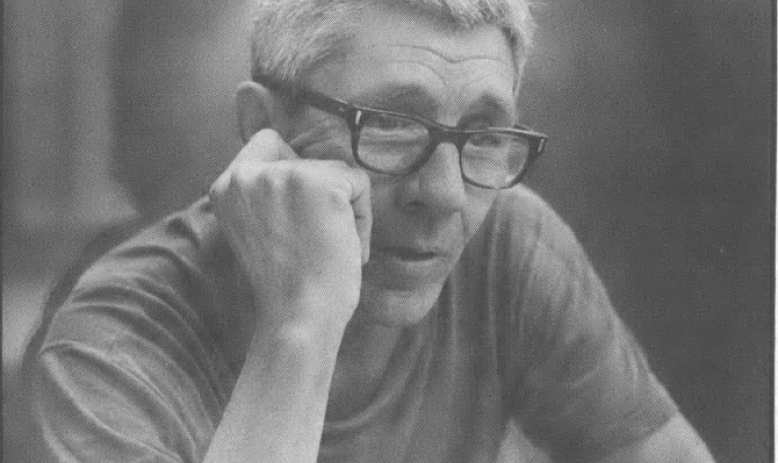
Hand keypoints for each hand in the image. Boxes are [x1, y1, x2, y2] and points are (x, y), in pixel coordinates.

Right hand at [209, 129, 371, 330]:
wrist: (297, 318)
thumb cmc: (285, 284)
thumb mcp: (258, 228)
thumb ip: (267, 194)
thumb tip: (304, 168)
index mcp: (225, 185)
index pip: (268, 141)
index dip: (294, 171)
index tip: (299, 214)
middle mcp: (247, 174)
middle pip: (308, 159)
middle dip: (322, 197)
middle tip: (314, 241)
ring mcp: (283, 175)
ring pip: (336, 171)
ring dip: (343, 209)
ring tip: (328, 247)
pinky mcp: (321, 182)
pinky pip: (359, 183)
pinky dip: (363, 217)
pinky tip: (346, 247)